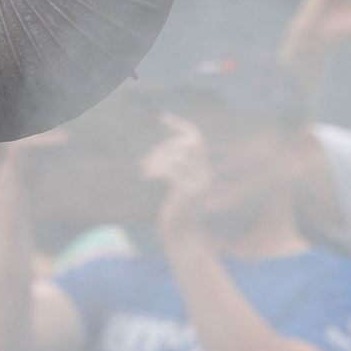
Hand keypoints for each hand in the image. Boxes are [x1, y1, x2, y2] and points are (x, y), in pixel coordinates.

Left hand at [141, 114, 213, 245]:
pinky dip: (155, 170)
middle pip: (185, 143)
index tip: (163, 116)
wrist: (180, 233)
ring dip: (157, 160)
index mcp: (203, 168)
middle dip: (162, 147)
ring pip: (178, 155)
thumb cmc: (174, 208)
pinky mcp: (189, 192)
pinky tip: (145, 178)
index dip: (180, 125)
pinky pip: (171, 170)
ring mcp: (200, 182)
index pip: (197, 138)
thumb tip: (160, 151)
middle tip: (146, 162)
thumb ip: (172, 166)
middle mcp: (206, 173)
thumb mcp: (174, 184)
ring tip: (144, 171)